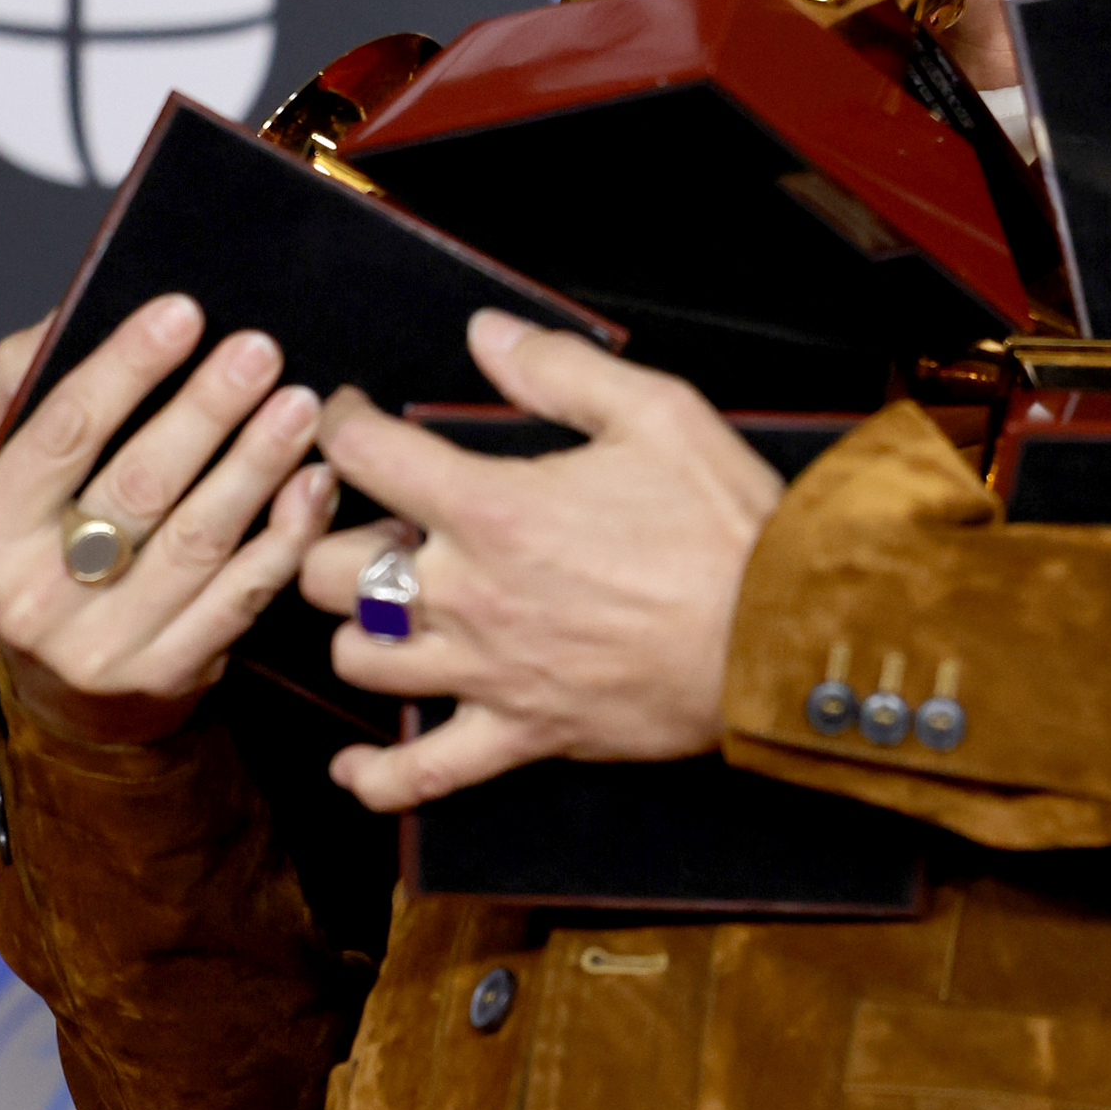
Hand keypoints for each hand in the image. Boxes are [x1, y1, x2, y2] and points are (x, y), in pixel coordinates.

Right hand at [0, 293, 339, 742]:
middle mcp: (34, 597)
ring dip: (258, 465)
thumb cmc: (33, 552)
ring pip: (199, 541)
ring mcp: (104, 645)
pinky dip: (285, 535)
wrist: (57, 691)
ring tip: (300, 405)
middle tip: (259, 351)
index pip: (61, 434)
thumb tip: (70, 315)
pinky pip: (241, 595)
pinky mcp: (169, 674)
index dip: (124, 369)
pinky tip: (314, 483)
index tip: (181, 313)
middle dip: (206, 410)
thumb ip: (19, 387)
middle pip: (139, 487)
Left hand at [298, 311, 783, 809]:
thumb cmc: (726, 526)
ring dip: (357, 627)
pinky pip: (421, 773)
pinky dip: (376, 775)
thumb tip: (485, 335)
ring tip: (388, 604)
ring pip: (356, 660)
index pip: (364, 456)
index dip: (343, 425)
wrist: (782, 638)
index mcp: (493, 508)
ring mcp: (488, 672)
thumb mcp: (658, 412)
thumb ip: (559, 369)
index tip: (354, 418)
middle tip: (378, 520)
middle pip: (328, 571)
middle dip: (334, 536)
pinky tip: (354, 761)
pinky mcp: (521, 734)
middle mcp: (470, 595)